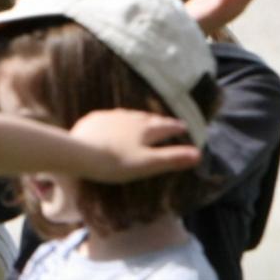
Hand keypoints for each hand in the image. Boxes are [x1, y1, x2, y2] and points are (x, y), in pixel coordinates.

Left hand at [69, 109, 201, 182]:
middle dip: (159, 120)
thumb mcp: (148, 164)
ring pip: (129, 115)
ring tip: (144, 120)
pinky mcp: (94, 119)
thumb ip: (173, 158)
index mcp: (145, 129)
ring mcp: (110, 117)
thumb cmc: (116, 163)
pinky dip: (119, 119)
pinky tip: (115, 121)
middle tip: (167, 122)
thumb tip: (199, 154)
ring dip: (139, 117)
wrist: (80, 154)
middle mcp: (129, 118)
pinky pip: (110, 116)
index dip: (175, 127)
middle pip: (148, 118)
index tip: (184, 126)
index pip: (165, 126)